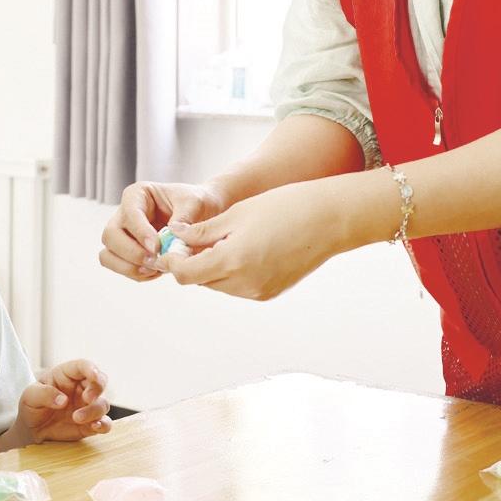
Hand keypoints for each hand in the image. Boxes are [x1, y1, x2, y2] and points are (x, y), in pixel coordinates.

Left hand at [17, 360, 111, 441]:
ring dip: (93, 410)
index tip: (94, 375)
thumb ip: (44, 394)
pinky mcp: (90, 423)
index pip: (83, 366)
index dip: (91, 368)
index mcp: (67, 375)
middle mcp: (81, 388)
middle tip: (88, 398)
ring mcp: (87, 406)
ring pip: (103, 404)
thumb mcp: (30, 396)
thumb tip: (63, 400)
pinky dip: (104, 425)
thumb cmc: (32, 406)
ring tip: (76, 418)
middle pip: (100, 382)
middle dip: (97, 388)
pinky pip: (104, 423)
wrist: (31, 430)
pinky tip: (95, 427)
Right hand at [98, 181, 228, 281]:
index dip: (140, 233)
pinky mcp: (127, 253)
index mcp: (137, 195)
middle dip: (131, 253)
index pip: (129, 214)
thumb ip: (184, 216)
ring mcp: (123, 235)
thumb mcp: (194, 203)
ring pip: (108, 255)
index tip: (157, 247)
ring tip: (155, 269)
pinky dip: (137, 275)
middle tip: (156, 261)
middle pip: (110, 236)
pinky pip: (120, 268)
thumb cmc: (195, 203)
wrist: (201, 216)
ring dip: (129, 267)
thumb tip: (171, 234)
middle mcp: (124, 215)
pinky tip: (157, 272)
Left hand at [165, 178, 350, 300]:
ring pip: (219, 284)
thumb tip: (175, 235)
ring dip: (212, 267)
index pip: (186, 274)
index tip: (170, 245)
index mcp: (232, 261)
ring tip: (223, 239)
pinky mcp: (270, 293)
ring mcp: (259, 291)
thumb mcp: (237, 213)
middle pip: (201, 280)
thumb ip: (203, 231)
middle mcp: (244, 283)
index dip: (172, 261)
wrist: (330, 219)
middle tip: (193, 238)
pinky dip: (232, 272)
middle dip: (192, 262)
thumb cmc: (285, 207)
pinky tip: (244, 248)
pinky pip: (239, 287)